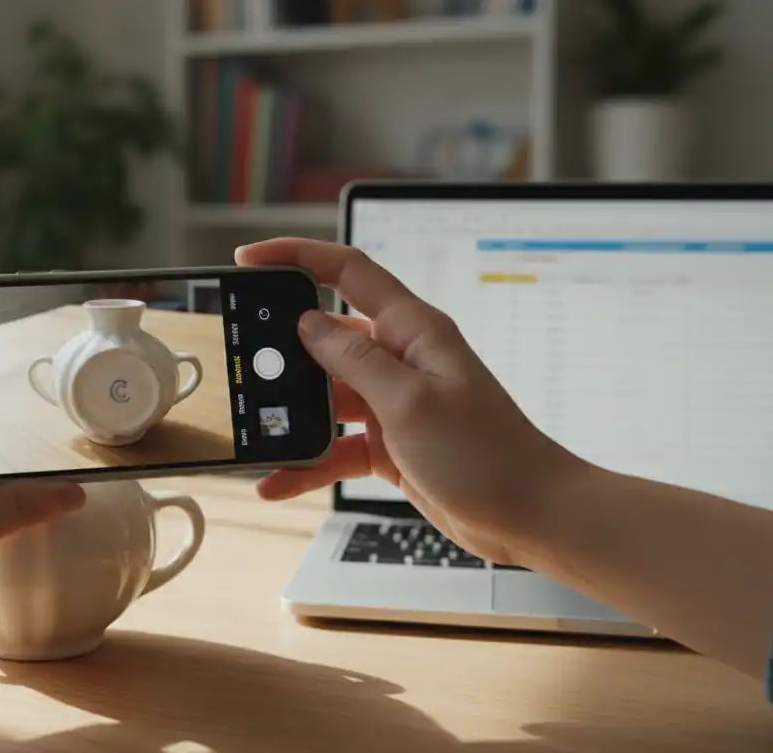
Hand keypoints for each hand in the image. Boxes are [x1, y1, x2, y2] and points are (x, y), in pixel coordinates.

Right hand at [235, 238, 587, 565]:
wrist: (528, 515)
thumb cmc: (487, 455)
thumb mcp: (410, 402)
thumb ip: (354, 362)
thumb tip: (307, 325)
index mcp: (412, 331)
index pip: (347, 272)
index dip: (297, 256)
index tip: (251, 261)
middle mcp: (400, 359)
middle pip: (326, 338)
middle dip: (282, 351)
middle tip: (243, 364)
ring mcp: (393, 402)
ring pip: (324, 397)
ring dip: (292, 418)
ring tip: (257, 433)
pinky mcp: (388, 443)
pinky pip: (335, 445)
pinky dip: (308, 463)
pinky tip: (278, 481)